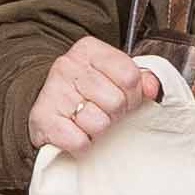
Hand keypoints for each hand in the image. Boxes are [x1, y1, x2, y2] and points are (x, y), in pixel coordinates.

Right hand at [30, 41, 178, 166]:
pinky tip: (75, 133)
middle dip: (116, 114)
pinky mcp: (42, 119)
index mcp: (89, 50)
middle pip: (116, 101)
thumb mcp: (113, 76)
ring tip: (88, 122)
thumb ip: (139, 79)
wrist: (46, 107)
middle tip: (104, 112)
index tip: (124, 98)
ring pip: (98, 123)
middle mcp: (68, 65)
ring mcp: (53, 91)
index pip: (130, 77)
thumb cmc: (85, 92)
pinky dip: (82, 145)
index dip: (134, 95)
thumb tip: (152, 88)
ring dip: (98, 130)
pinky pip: (79, 141)